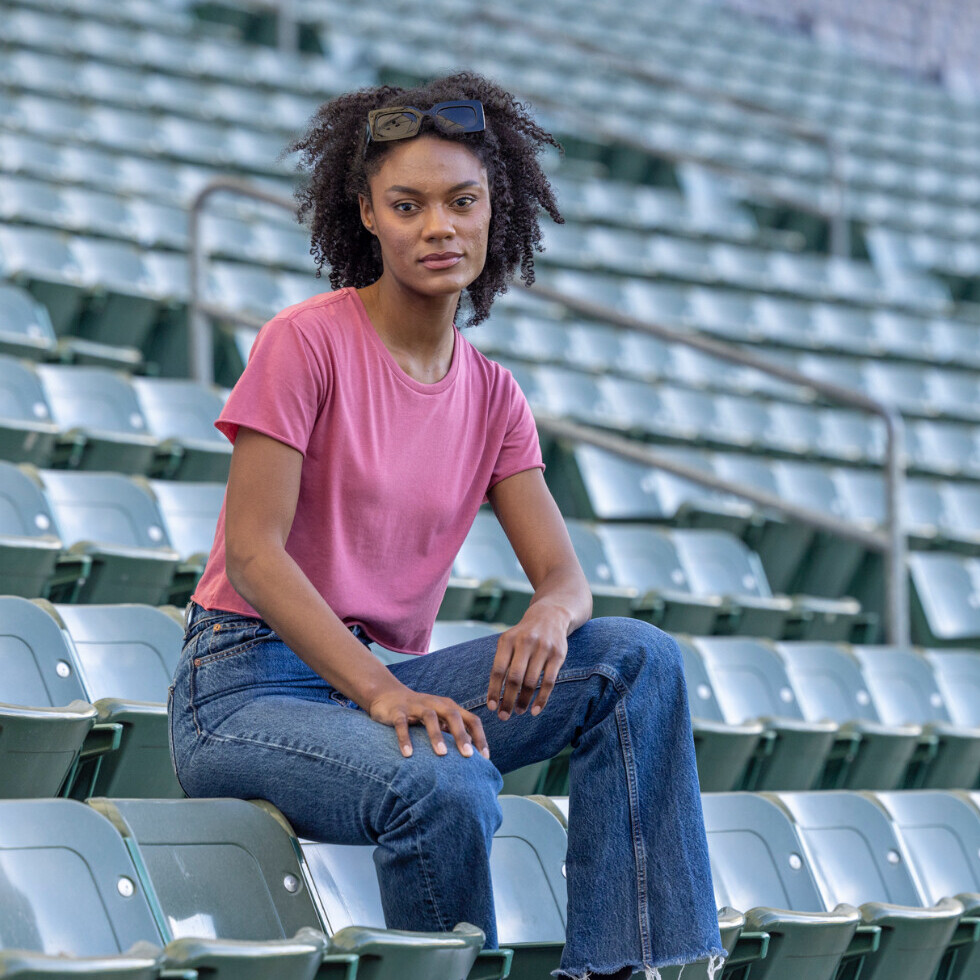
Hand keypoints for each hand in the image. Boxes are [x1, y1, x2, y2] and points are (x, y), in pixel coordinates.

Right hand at [368, 683, 490, 759]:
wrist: (388, 695)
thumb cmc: (420, 713)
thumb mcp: (440, 720)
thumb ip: (454, 732)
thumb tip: (472, 752)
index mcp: (449, 707)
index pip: (471, 719)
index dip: (480, 737)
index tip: (485, 758)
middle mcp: (435, 704)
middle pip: (453, 715)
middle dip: (461, 735)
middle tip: (468, 756)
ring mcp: (416, 706)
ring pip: (430, 717)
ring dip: (436, 735)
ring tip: (442, 754)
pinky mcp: (398, 711)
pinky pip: (402, 724)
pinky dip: (405, 738)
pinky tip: (408, 754)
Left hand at [486, 604, 568, 719]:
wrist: (550, 615)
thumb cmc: (523, 635)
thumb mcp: (509, 641)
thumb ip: (502, 663)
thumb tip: (494, 696)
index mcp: (508, 640)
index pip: (498, 670)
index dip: (493, 690)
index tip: (491, 708)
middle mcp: (525, 642)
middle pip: (514, 678)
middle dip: (507, 700)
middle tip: (504, 717)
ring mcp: (543, 648)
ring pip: (531, 682)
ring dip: (523, 701)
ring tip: (518, 711)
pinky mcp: (558, 655)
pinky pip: (549, 682)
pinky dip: (541, 699)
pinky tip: (535, 710)